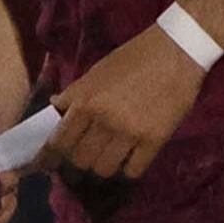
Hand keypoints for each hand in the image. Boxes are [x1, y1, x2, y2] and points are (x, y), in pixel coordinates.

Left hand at [46, 26, 204, 180]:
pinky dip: (128, 169)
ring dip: (103, 166)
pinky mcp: (155, 140)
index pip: (58, 141)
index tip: (47, 165)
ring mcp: (129, 132)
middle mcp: (103, 120)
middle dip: (78, 161)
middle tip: (85, 155)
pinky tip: (130, 159)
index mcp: (84, 101)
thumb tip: (54, 107)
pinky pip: (133, 170)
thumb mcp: (95, 73)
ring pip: (104, 169)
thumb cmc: (133, 58)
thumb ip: (74, 94)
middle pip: (80, 159)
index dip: (49, 156)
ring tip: (108, 157)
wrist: (176, 52)